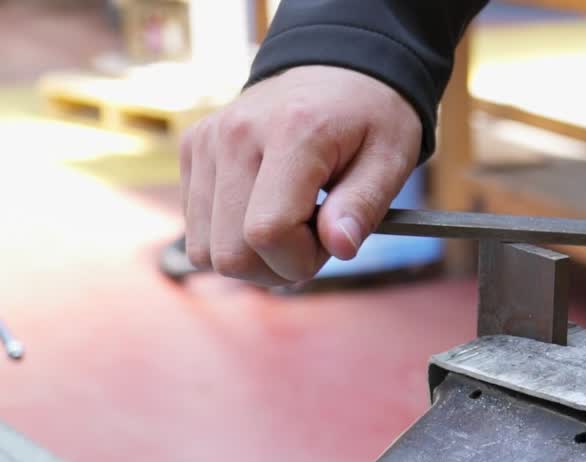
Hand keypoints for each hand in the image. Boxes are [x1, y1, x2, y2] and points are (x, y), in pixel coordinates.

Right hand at [180, 66, 421, 284]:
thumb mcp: (390, 159)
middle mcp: (235, 135)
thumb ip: (364, 205)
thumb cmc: (371, 119)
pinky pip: (197, 233)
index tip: (331, 240)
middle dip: (278, 265)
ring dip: (253, 257)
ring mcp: (206, 142)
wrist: (337, 70)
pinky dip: (232, 239)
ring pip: (206, 251)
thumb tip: (341, 247)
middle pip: (230, 253)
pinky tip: (265, 210)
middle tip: (314, 236)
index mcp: (291, 133)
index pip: (268, 232)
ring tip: (290, 223)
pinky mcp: (193, 151)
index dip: (302, 259)